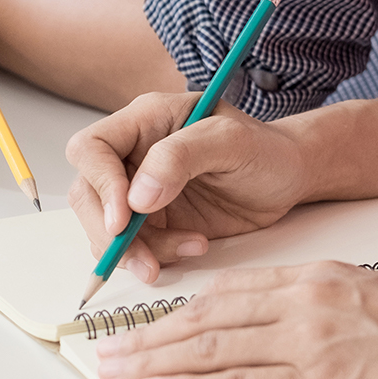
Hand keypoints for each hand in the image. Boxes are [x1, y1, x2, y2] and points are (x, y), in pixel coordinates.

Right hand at [66, 93, 310, 281]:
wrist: (289, 179)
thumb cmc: (266, 149)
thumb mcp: (232, 141)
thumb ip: (182, 156)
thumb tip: (137, 195)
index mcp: (145, 120)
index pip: (91, 148)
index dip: (101, 185)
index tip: (126, 220)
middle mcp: (133, 155)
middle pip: (88, 194)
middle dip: (109, 232)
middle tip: (144, 258)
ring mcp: (139, 191)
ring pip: (105, 227)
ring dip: (135, 251)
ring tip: (188, 248)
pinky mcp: (153, 223)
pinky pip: (133, 248)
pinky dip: (156, 257)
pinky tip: (195, 247)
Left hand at [92, 263, 377, 378]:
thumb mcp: (371, 295)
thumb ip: (320, 303)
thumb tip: (278, 324)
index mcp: (315, 276)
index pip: (229, 290)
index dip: (179, 308)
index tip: (145, 321)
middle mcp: (302, 302)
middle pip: (206, 317)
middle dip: (147, 333)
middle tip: (104, 347)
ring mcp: (308, 344)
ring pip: (210, 348)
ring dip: (154, 360)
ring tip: (115, 370)